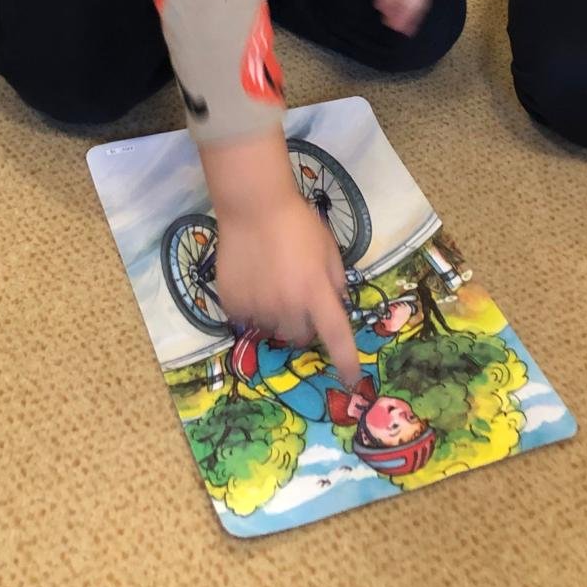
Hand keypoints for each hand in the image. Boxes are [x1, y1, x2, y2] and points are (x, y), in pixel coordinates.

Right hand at [202, 130, 360, 383]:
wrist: (253, 205)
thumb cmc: (298, 222)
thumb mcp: (329, 248)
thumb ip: (335, 281)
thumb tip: (336, 306)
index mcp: (316, 292)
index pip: (336, 337)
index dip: (346, 362)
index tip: (353, 381)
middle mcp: (288, 306)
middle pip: (300, 337)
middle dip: (303, 324)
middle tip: (297, 298)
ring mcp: (258, 307)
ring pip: (272, 329)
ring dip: (277, 316)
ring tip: (271, 283)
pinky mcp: (233, 304)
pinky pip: (246, 319)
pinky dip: (251, 308)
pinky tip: (251, 280)